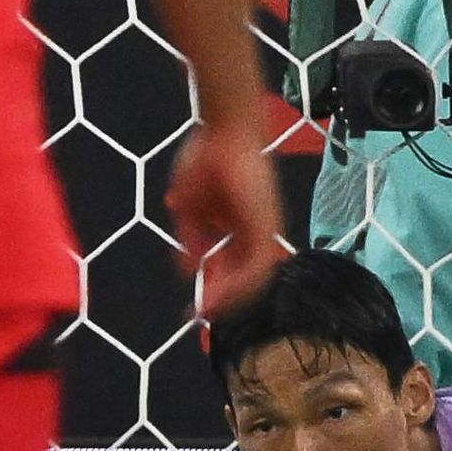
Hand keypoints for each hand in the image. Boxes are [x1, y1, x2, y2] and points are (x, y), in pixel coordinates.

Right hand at [164, 111, 288, 318]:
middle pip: (242, 277)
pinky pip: (256, 268)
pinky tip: (217, 295)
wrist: (224, 133)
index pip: (228, 267)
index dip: (212, 287)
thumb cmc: (206, 159)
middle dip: (220, 300)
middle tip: (199, 317)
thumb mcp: (188, 206)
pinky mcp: (266, 228)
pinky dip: (237, 285)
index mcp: (235, 227)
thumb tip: (186, 268)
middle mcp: (252, 233)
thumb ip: (190, 238)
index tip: (194, 305)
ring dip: (228, 298)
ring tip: (205, 312)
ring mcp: (261, 231)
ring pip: (251, 279)